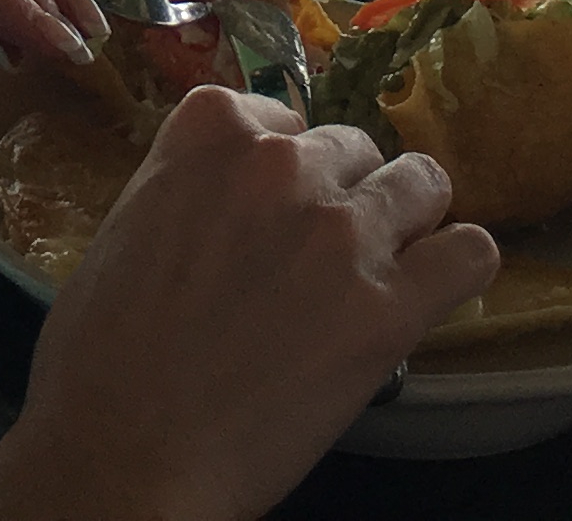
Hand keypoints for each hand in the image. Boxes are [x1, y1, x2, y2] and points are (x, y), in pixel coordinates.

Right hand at [0, 88, 497, 520]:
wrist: (126, 454)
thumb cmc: (101, 358)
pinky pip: (470, 253)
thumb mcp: (130, 226)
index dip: (280, 168)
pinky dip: (456, 268)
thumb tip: (233, 200)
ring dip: (403, 222)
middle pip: (353, 148)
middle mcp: (285, 164)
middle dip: (339, 195)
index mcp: (211, 131)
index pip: (282, 117)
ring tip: (378, 270)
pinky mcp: (390, 306)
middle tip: (313, 259)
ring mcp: (343, 231)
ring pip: (421, 184)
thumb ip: (192, 186)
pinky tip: (428, 294)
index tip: (267, 212)